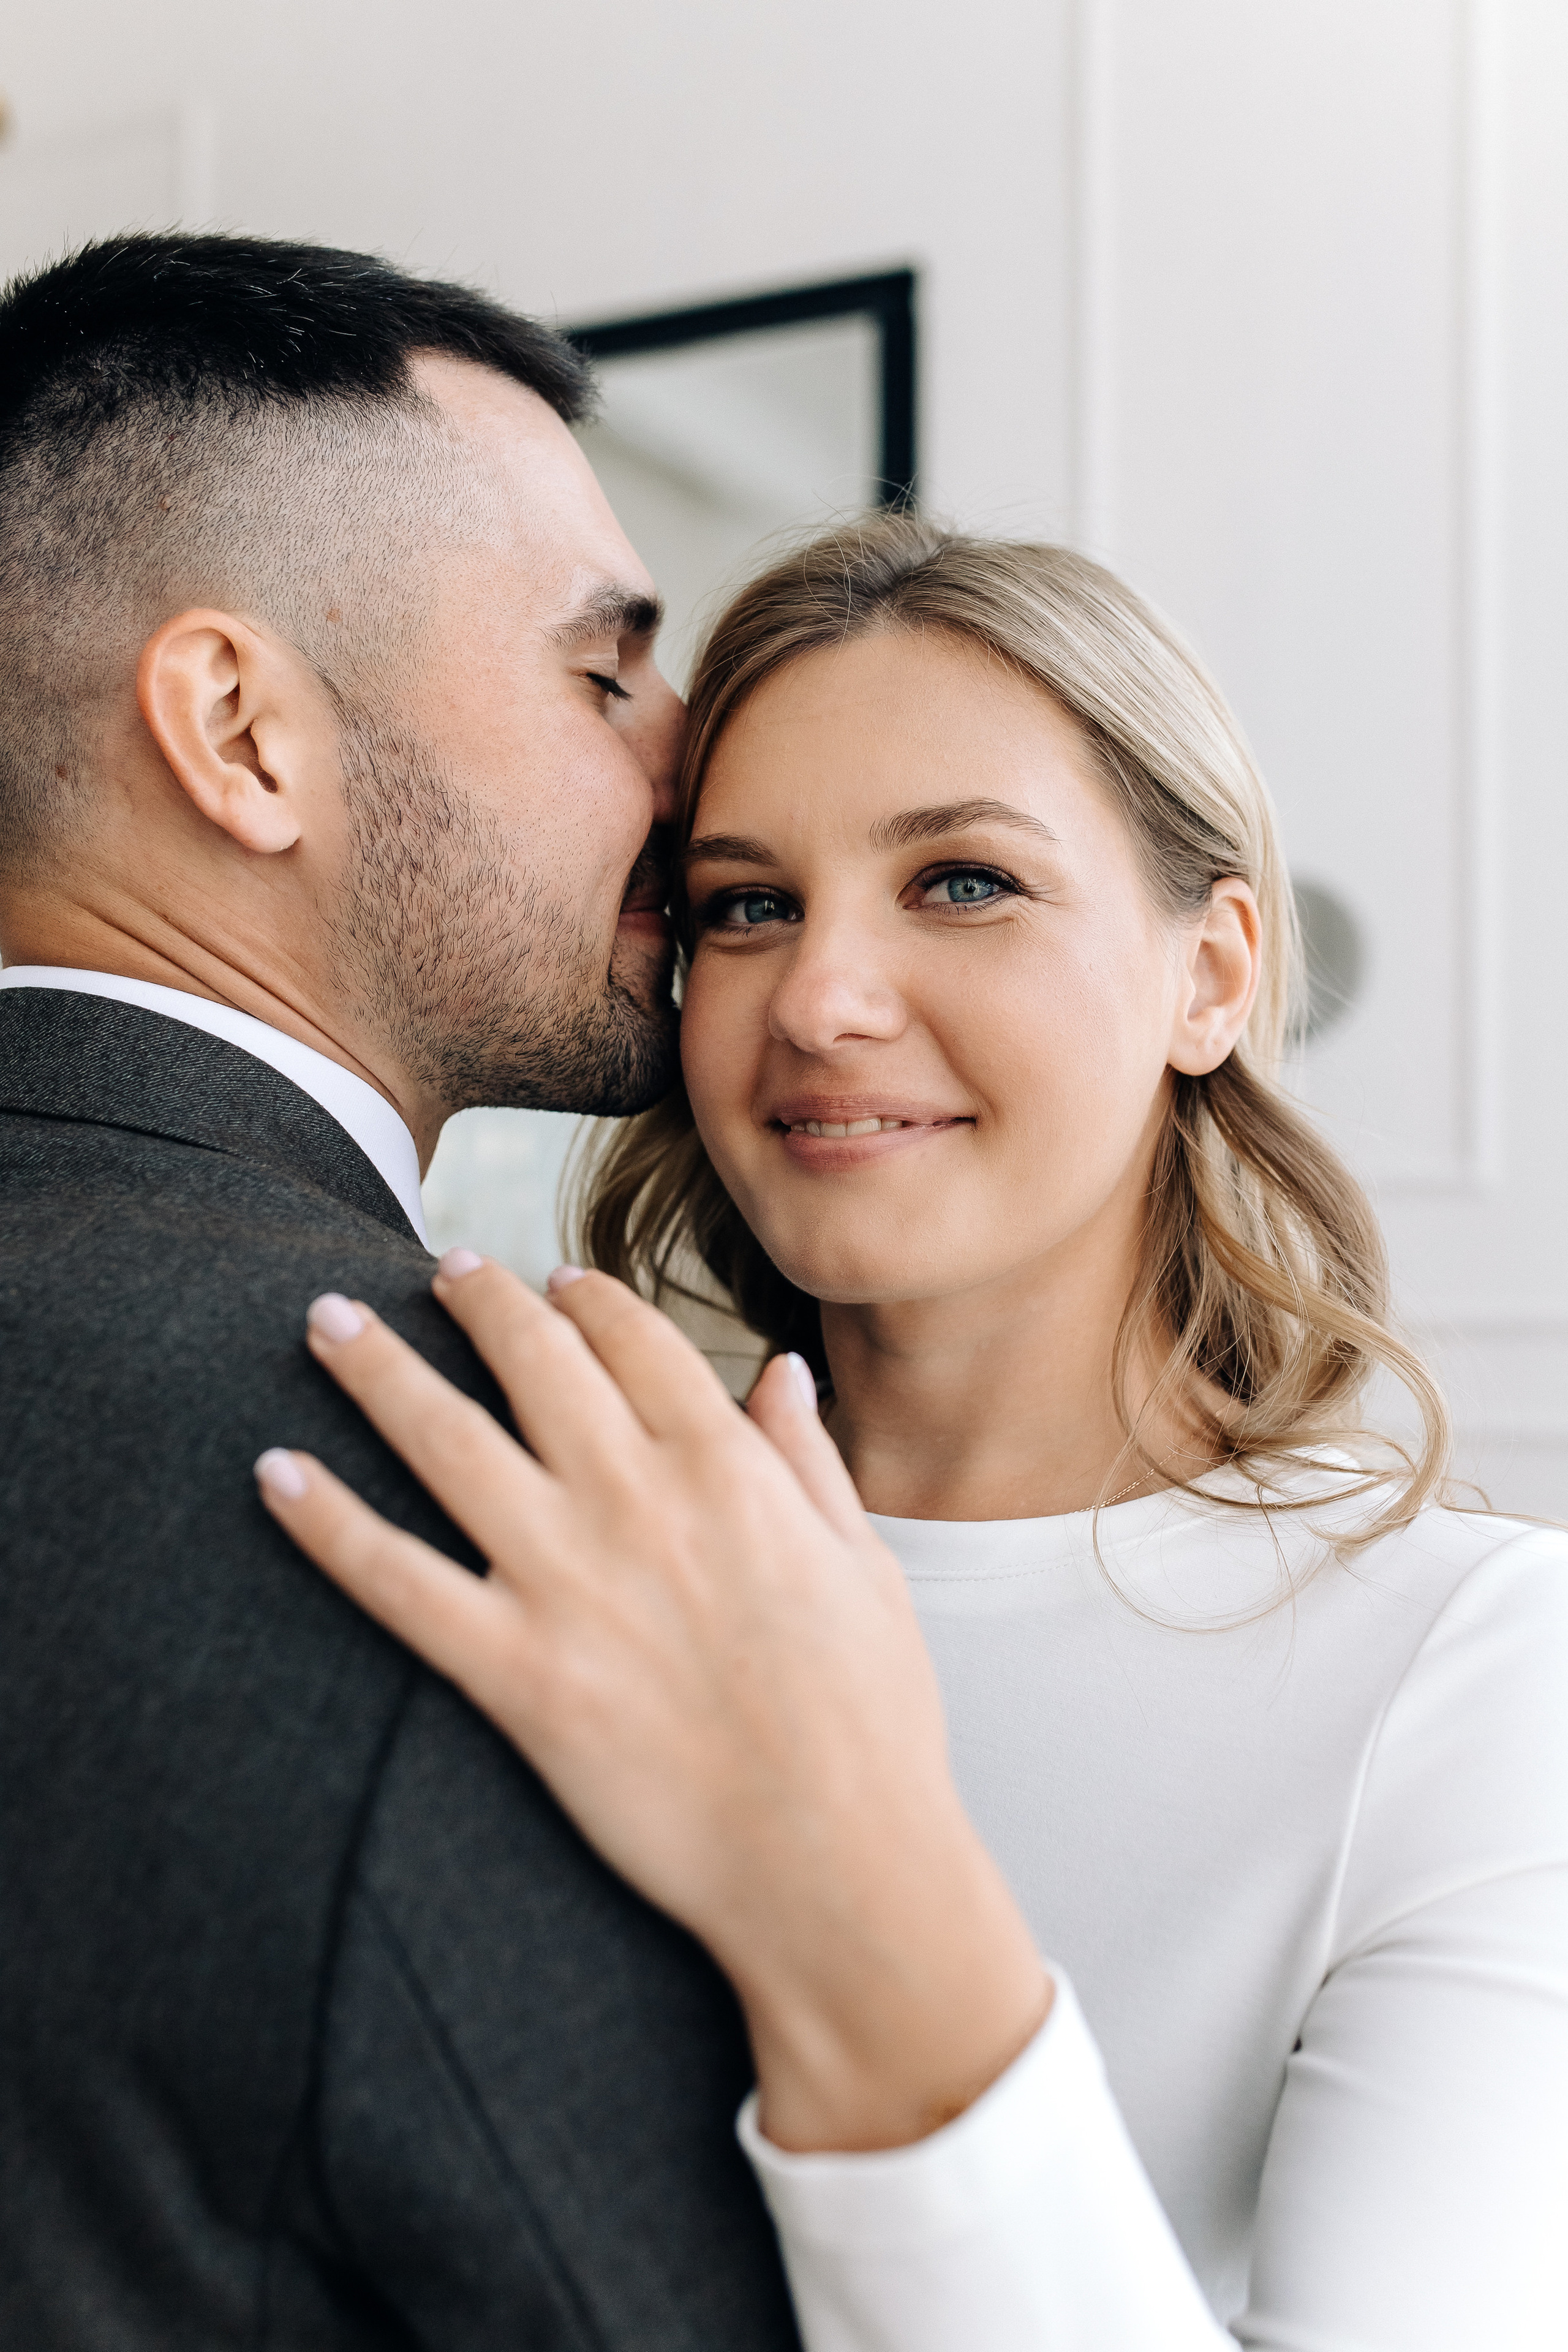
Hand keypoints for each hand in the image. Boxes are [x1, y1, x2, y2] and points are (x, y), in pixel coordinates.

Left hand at [256, 1255, 1049, 2151]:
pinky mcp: (517, 1675)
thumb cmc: (870, 1723)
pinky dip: (326, 1523)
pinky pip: (396, 1582)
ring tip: (327, 1321)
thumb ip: (807, 1461)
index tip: (555, 1281)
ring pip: (445, 1443)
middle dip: (477, 1300)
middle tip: (440, 1268)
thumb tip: (781, 1376)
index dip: (585, 1299)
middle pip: (533, 1361)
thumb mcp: (864, 1566)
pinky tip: (275, 1473)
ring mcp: (569, 1584)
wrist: (838, 1865)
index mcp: (729, 1469)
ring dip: (376, 1369)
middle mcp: (638, 1502)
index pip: (634, 1341)